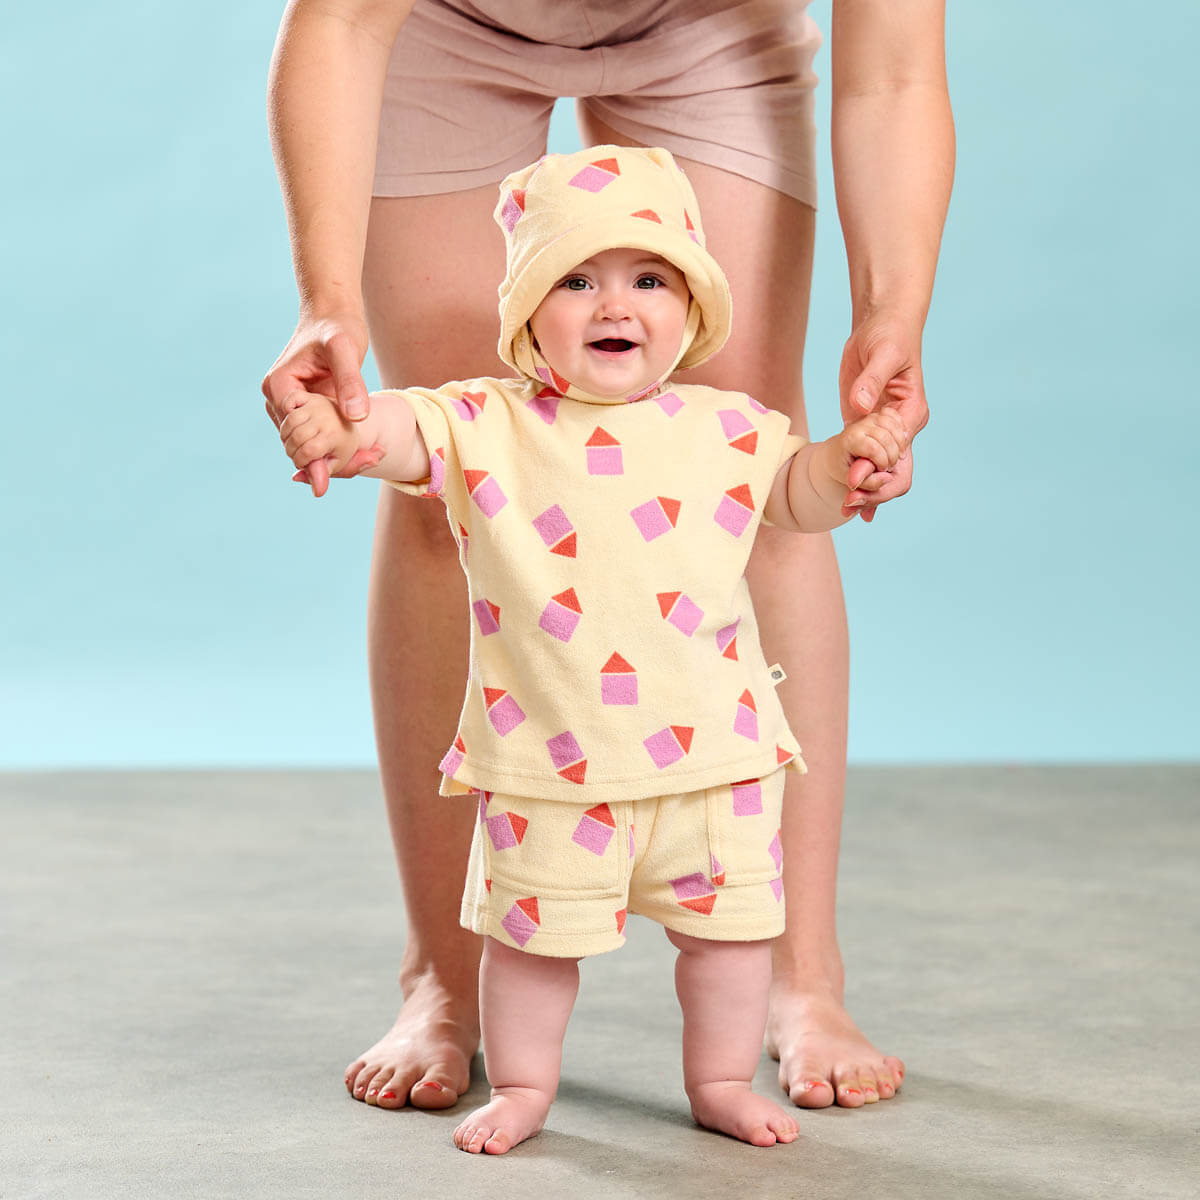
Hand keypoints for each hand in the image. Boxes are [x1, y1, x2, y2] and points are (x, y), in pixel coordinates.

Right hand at [262, 311, 372, 494]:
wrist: (333, 313)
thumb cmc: (337, 325)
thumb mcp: (346, 349)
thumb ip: (350, 382)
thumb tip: (357, 416)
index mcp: (278, 387)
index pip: (296, 433)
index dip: (325, 448)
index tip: (359, 455)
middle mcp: (276, 399)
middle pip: (300, 444)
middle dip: (332, 456)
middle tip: (372, 460)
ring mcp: (289, 406)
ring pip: (308, 444)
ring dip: (336, 454)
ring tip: (372, 456)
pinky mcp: (304, 409)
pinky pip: (317, 435)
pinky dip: (338, 444)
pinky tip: (366, 449)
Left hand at [838, 311, 929, 521]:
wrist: (880, 323)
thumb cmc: (889, 334)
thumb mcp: (882, 353)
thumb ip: (871, 381)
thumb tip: (860, 405)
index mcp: (911, 414)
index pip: (898, 454)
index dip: (875, 470)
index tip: (852, 478)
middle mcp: (901, 427)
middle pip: (894, 472)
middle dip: (873, 491)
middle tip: (846, 504)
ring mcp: (882, 429)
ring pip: (878, 471)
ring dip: (864, 491)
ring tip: (844, 510)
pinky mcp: (863, 425)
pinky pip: (863, 458)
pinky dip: (857, 479)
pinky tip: (849, 502)